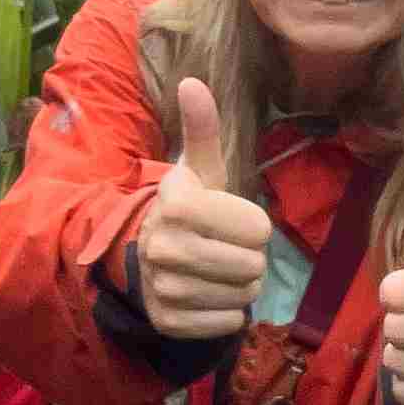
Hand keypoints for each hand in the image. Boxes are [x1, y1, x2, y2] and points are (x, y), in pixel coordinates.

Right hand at [136, 77, 272, 341]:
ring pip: (243, 295)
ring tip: (218, 271)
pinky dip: (227, 312)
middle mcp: (165, 246)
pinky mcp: (168, 320)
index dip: (253, 225)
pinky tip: (208, 295)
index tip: (229, 220)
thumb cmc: (188, 209)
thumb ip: (203, 129)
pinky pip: (227, 322)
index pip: (258, 229)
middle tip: (228, 250)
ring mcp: (164, 287)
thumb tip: (192, 81)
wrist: (145, 256)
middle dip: (250, 259)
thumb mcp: (199, 169)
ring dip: (240, 285)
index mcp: (177, 204)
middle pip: (253, 265)